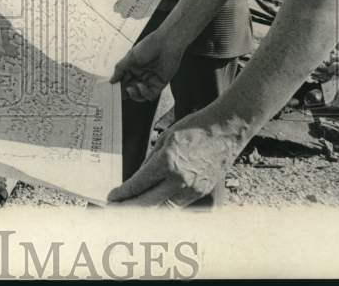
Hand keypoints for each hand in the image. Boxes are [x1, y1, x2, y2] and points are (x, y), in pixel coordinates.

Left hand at [106, 107, 247, 206]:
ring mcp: (193, 189)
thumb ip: (151, 159)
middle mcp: (179, 179)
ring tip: (132, 210)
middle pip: (149, 203)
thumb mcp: (165, 138)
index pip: (139, 184)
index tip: (112, 197)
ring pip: (164, 210)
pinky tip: (154, 206)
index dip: (123, 193)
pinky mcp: (202, 192)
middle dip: (130, 207)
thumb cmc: (195, 128)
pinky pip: (179, 206)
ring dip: (147, 211)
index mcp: (167, 162)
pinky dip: (164, 207)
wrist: (225, 130)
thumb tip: (139, 177)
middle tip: (116, 209)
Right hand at [109, 30, 182, 101]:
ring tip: (131, 89)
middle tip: (121, 92)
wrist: (167, 44)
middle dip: (125, 92)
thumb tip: (111, 80)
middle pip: (131, 89)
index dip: (118, 86)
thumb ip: (120, 69)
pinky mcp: (159, 84)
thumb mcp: (130, 57)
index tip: (113, 89)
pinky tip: (141, 86)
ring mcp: (150, 80)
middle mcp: (141, 74)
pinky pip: (151, 95)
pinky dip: (144, 93)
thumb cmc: (149, 46)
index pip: (123, 80)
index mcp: (133, 67)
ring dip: (135, 95)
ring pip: (140, 95)